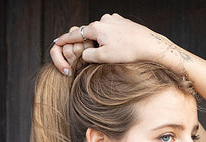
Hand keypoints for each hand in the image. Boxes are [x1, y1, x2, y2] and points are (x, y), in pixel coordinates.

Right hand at [50, 13, 168, 73]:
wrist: (149, 45)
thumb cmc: (127, 52)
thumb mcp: (104, 58)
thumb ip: (89, 55)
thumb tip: (83, 53)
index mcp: (96, 28)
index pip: (76, 34)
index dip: (65, 40)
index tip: (57, 42)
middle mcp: (103, 20)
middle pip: (89, 33)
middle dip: (89, 44)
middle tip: (95, 54)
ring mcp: (113, 19)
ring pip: (101, 32)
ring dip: (102, 42)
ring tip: (113, 53)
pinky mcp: (122, 21)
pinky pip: (111, 31)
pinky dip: (111, 38)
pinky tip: (120, 46)